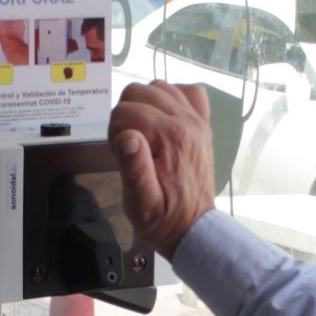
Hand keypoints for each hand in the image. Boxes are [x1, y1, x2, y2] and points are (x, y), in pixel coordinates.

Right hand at [109, 82, 214, 258]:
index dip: (114, 131)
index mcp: (170, 138)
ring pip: (160, 88)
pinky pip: (188, 92)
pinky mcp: (201, 125)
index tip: (122, 156)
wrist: (194, 228)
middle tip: (130, 146)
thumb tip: (126, 135)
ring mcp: (197, 121)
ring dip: (144, 105)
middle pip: (140, 92)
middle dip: (126, 115)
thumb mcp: (141, 203)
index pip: (125, 111)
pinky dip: (171, 98)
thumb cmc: (164, 219)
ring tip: (143, 134)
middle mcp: (187, 122)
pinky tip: (162, 119)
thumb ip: (134, 168)